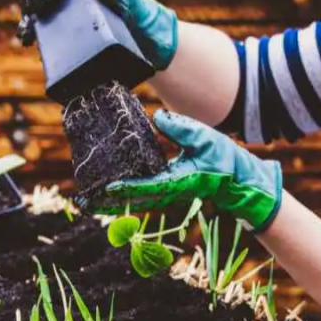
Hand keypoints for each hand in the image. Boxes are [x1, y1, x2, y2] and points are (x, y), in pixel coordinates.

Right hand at [18, 0, 177, 69]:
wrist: (145, 39)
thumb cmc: (140, 15)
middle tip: (32, 7)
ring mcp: (71, 5)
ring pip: (42, 2)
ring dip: (30, 13)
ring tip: (27, 28)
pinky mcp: (68, 24)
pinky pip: (45, 22)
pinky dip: (34, 28)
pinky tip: (29, 38)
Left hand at [98, 110, 282, 232]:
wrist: (238, 180)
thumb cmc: (224, 160)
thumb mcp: (204, 138)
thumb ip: (181, 128)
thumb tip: (157, 118)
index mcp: (176, 181)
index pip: (145, 185)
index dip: (124, 187)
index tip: (105, 187)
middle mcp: (168, 192)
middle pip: (132, 199)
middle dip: (108, 201)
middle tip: (83, 201)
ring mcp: (166, 194)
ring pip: (133, 201)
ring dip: (111, 202)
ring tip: (88, 201)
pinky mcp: (166, 191)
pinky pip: (139, 196)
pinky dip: (122, 196)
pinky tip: (108, 193)